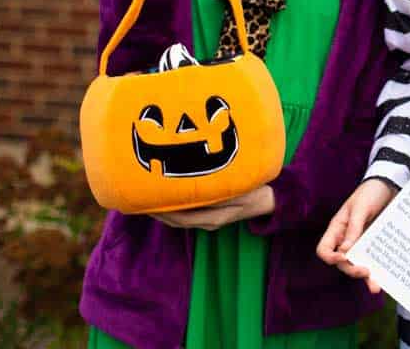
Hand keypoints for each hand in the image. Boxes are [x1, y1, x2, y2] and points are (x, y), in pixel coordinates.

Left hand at [151, 185, 274, 230]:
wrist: (269, 201)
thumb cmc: (255, 192)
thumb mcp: (239, 190)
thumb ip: (219, 191)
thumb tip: (199, 186)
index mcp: (213, 219)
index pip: (181, 218)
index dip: (164, 211)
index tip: (148, 202)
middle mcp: (208, 222)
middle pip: (176, 221)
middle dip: (158, 212)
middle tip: (140, 200)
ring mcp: (209, 220)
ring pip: (180, 219)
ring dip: (164, 211)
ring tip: (149, 199)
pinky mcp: (211, 215)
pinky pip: (188, 214)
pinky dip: (175, 208)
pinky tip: (168, 197)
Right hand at [316, 179, 396, 293]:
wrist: (390, 185)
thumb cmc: (370, 192)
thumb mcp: (361, 208)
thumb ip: (354, 228)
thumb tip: (345, 251)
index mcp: (337, 229)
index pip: (324, 250)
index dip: (331, 257)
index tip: (344, 257)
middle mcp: (347, 239)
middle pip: (342, 262)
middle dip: (352, 269)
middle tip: (366, 271)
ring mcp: (362, 243)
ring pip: (358, 264)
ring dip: (366, 277)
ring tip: (376, 287)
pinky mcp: (376, 244)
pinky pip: (374, 260)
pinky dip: (377, 271)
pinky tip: (383, 280)